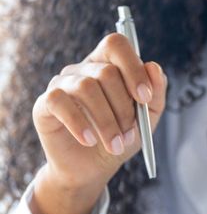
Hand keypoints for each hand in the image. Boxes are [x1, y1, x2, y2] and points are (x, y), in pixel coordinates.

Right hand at [31, 33, 167, 213]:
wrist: (94, 168)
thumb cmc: (122, 138)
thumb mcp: (147, 119)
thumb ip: (156, 93)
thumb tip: (154, 66)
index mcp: (109, 65)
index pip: (116, 45)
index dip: (133, 68)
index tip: (144, 97)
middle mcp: (83, 69)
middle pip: (106, 71)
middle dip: (124, 107)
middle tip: (130, 134)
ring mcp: (62, 84)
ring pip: (86, 88)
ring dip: (107, 121)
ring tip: (116, 145)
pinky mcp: (45, 104)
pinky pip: (59, 102)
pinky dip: (80, 124)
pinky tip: (90, 140)